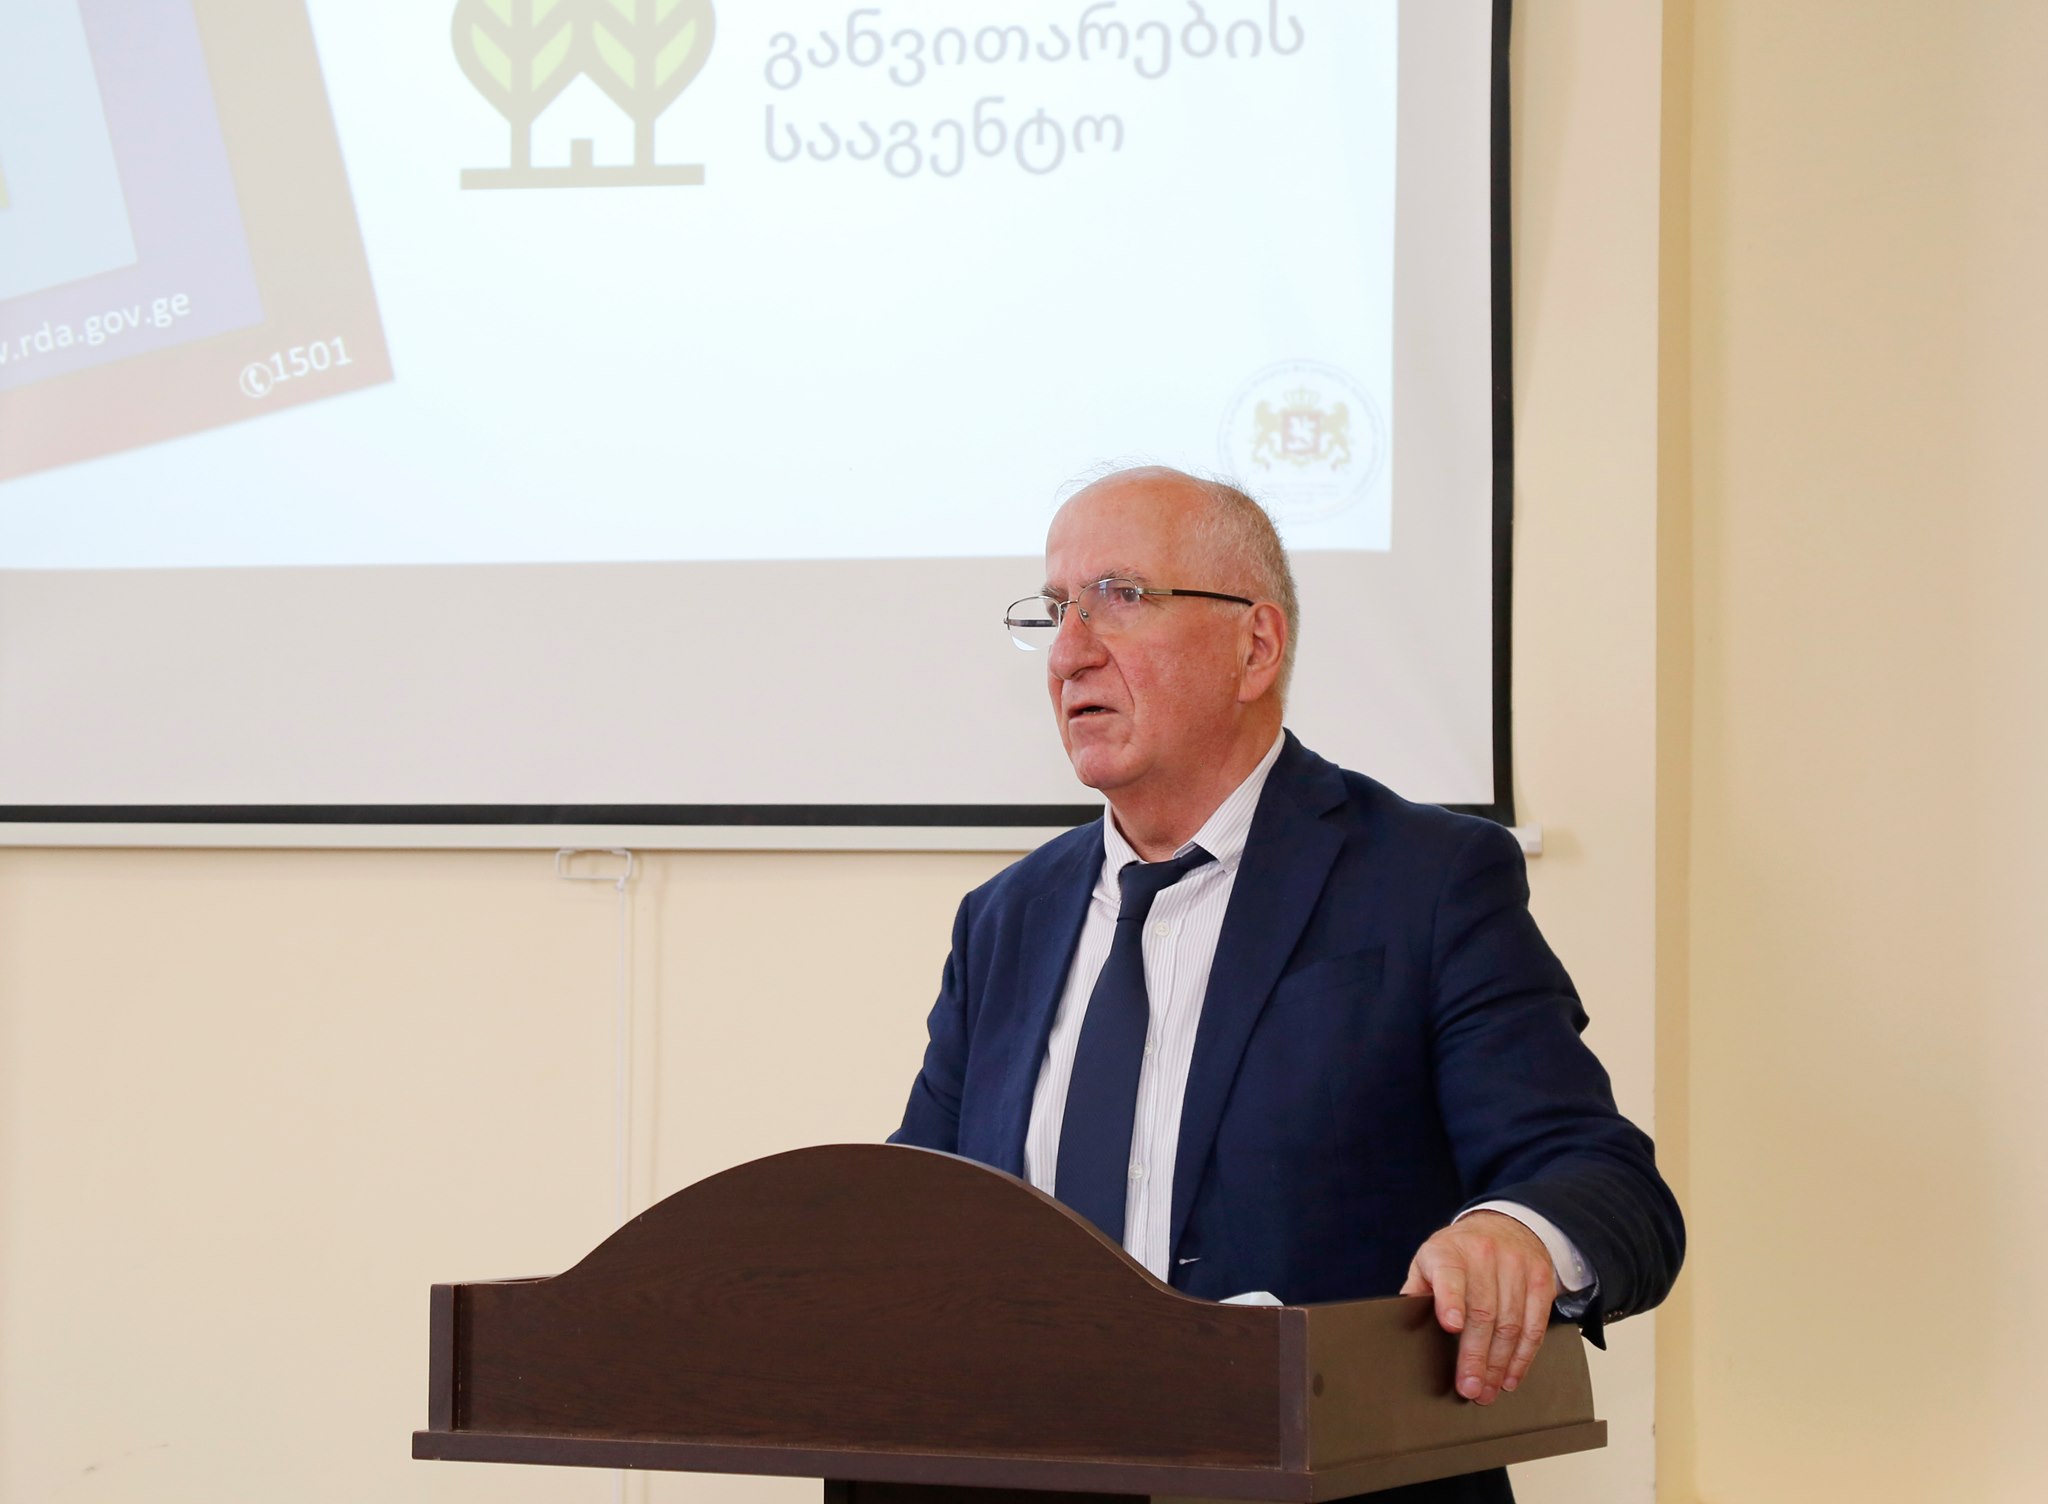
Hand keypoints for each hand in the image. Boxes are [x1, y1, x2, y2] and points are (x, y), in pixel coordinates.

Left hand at [1400, 1211, 1556, 1404]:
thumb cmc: (1458, 1253)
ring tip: (1487, 1389)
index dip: (1451, 1301)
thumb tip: (1402, 1323)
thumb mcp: (1430, 1261)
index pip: (1449, 1276)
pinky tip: (1510, 1375)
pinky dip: (1523, 1357)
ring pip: (1511, 1324)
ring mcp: (1516, 1267)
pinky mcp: (1540, 1281)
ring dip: (1499, 1364)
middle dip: (1476, 1356)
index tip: (1451, 1326)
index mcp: (1449, 1252)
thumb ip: (1418, 1291)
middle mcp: (1484, 1256)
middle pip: (1483, 1312)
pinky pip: (1535, 1326)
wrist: (1503, 1226)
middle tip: (1469, 1387)